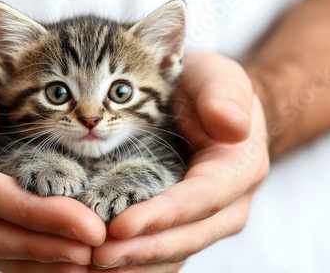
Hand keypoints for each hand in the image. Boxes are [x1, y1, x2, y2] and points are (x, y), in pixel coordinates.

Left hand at [90, 52, 269, 270]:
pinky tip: (104, 264)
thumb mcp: (218, 77)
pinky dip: (135, 262)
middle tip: (95, 256)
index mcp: (238, 168)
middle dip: (141, 249)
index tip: (120, 226)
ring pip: (173, 252)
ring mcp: (207, 218)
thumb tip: (233, 127)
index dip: (162, 215)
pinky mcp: (186, 224)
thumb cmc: (207, 89)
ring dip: (134, 263)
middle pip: (186, 236)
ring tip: (91, 265)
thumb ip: (226, 95)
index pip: (201, 198)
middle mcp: (227, 203)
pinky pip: (164, 252)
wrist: (210, 107)